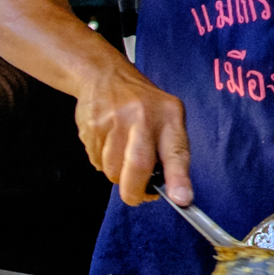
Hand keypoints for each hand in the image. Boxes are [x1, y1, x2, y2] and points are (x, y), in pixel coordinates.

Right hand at [76, 65, 190, 206]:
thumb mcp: (168, 117)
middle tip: (135, 196)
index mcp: (168, 115)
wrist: (104, 75)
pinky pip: (96, 162)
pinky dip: (102, 162)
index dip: (178, 178)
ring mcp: (114, 120)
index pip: (176, 151)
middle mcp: (142, 116)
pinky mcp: (92, 127)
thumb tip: (174, 192)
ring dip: (117, 174)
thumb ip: (171, 152)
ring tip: (121, 155)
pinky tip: (107, 144)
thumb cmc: (142, 103)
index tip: (181, 199)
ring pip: (113, 170)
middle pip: (138, 165)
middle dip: (135, 190)